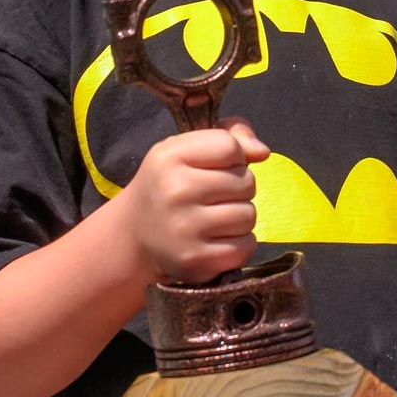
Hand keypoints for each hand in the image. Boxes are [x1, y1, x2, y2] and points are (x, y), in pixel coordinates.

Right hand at [123, 119, 269, 284]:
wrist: (134, 234)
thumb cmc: (168, 183)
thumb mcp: (184, 149)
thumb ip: (228, 135)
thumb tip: (262, 151)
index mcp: (170, 156)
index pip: (230, 147)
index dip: (234, 156)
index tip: (219, 166)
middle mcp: (176, 191)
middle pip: (245, 182)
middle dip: (239, 187)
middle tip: (217, 195)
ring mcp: (185, 228)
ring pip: (248, 215)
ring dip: (241, 215)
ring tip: (218, 216)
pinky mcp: (197, 260)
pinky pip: (245, 246)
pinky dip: (240, 242)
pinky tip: (219, 238)